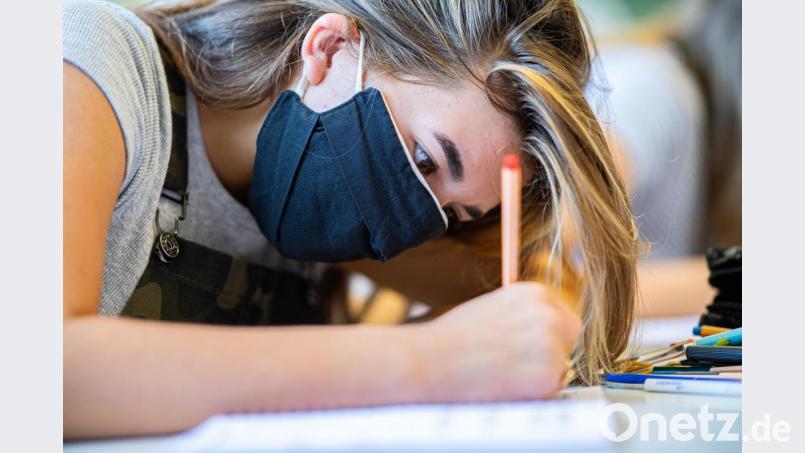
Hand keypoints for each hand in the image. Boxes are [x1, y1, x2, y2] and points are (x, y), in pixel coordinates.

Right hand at [412, 282, 581, 401]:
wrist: (430, 360)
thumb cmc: (451, 338)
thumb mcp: (492, 307)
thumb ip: (522, 316)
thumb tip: (537, 332)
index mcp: (535, 293)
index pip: (560, 315)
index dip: (545, 334)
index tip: (528, 346)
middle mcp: (549, 315)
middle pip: (568, 338)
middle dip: (551, 351)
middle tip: (519, 364)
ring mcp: (551, 346)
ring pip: (560, 368)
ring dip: (538, 375)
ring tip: (502, 373)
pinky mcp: (547, 378)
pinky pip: (551, 392)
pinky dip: (531, 395)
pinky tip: (503, 385)